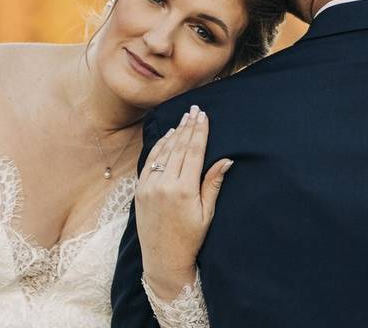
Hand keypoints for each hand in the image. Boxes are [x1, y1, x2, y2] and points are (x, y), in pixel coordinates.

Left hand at [135, 104, 232, 300]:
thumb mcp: (207, 213)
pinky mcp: (140, 189)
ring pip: (164, 152)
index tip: (203, 116)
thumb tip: (227, 159)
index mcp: (184, 190)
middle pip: (179, 148)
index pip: (193, 152)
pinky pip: (151, 161)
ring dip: (174, 133)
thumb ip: (213, 183)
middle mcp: (164, 184)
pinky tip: (168, 137)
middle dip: (188, 127)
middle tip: (195, 110)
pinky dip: (159, 147)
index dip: (199, 132)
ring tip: (184, 119)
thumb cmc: (191, 238)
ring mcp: (149, 186)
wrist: (163, 259)